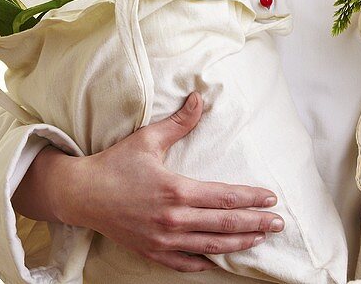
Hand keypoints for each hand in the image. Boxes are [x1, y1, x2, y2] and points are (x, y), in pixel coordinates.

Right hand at [60, 92, 284, 272]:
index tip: (271, 199)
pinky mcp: (152, 252)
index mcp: (176, 190)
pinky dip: (206, 262)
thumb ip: (179, 122)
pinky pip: (186, 263)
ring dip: (239, 243)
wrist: (81, 195)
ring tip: (260, 239)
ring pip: (211, 246)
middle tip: (278, 224)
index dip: (251, 199)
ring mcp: (163, 240)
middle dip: (256, 224)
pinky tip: (221, 258)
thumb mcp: (148, 139)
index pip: (225, 198)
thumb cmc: (115, 164)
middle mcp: (173, 219)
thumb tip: (200, 97)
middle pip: (225, 225)